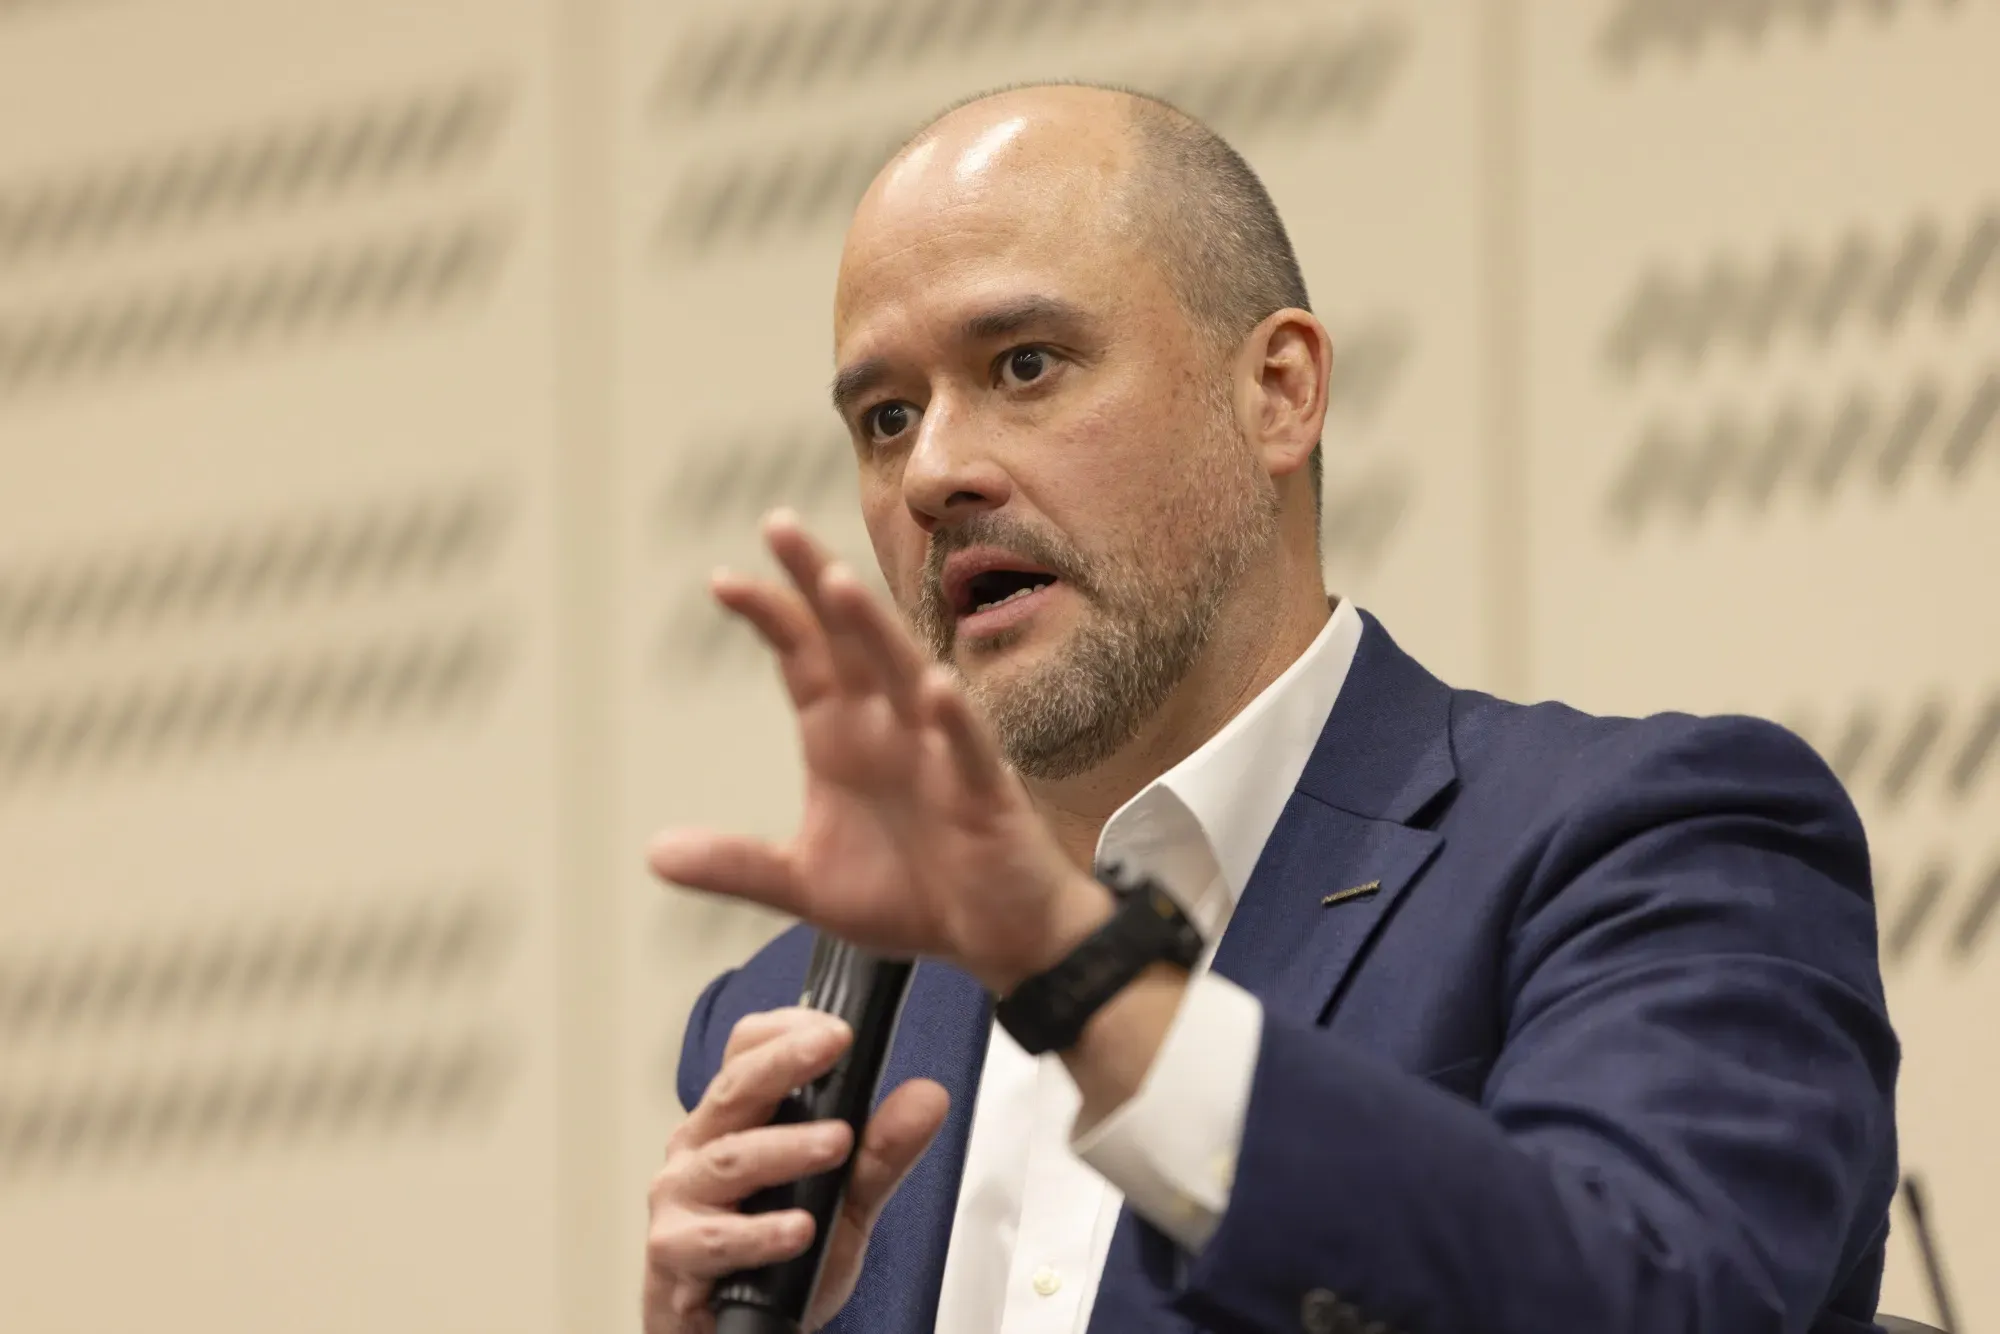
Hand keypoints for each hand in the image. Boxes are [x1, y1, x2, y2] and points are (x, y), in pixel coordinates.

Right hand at [643, 1007, 949, 1333]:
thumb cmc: (775, 1257)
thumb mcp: (845, 1201)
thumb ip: (883, 1151)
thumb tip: (928, 1097)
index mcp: (735, 1119)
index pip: (748, 1050)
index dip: (788, 1029)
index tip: (839, 1026)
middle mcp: (700, 1147)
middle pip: (736, 1088)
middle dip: (785, 1061)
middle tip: (832, 1045)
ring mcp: (681, 1199)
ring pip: (729, 1158)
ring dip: (786, 1148)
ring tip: (837, 1143)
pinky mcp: (674, 1254)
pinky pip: (716, 1239)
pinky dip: (760, 1234)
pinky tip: (799, 1230)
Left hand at [648, 512, 1111, 992]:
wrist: (995, 936)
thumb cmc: (913, 893)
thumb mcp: (808, 885)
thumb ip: (739, 866)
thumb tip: (654, 854)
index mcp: (845, 736)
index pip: (804, 656)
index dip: (769, 614)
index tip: (722, 580)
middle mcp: (890, 727)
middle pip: (851, 640)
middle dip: (816, 583)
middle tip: (777, 526)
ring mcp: (939, 752)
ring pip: (904, 674)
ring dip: (873, 630)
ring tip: (839, 586)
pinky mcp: (983, 792)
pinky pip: (967, 748)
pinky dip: (951, 719)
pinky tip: (931, 689)